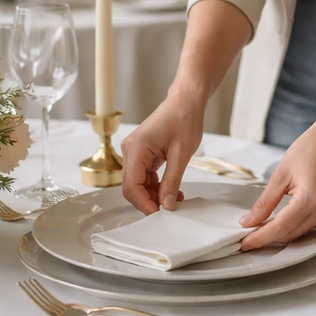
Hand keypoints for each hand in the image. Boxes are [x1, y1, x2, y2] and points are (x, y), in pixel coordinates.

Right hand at [120, 92, 203, 213]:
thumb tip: (167, 205)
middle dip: (148, 201)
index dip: (144, 203)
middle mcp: (130, 150)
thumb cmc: (184, 119)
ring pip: (138, 183)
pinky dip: (156, 186)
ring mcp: (134, 151)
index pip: (131, 185)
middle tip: (169, 210)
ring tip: (175, 200)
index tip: (160, 214)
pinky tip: (172, 191)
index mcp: (136, 148)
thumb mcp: (182, 154)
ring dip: (154, 195)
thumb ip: (172, 181)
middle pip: (131, 186)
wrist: (186, 101)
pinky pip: (145, 176)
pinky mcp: (142, 153)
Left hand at [238, 125, 315, 250]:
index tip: (245, 243)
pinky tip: (281, 221)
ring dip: (281, 233)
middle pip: (291, 234)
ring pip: (300, 234)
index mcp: (311, 199)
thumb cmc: (311, 150)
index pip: (281, 227)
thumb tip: (250, 221)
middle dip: (268, 238)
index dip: (261, 238)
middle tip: (248, 236)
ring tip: (261, 229)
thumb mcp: (281, 174)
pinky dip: (294, 226)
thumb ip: (265, 202)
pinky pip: (310, 227)